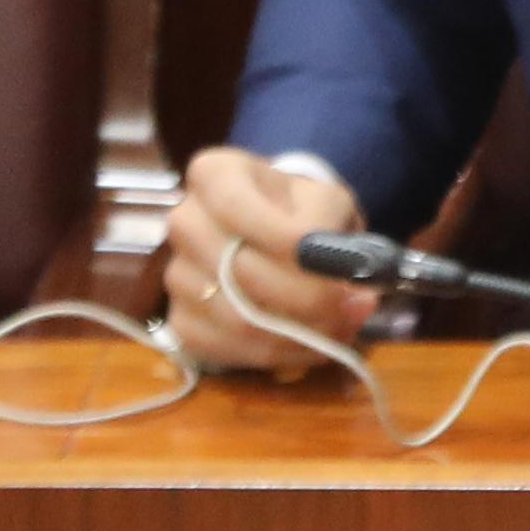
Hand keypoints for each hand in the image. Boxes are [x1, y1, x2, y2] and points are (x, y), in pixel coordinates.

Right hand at [161, 147, 371, 375]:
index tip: (336, 268)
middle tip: (354, 309)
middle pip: (237, 272)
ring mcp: (176, 273)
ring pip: (234, 318)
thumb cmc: (303, 210)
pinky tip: (309, 347)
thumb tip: (349, 289)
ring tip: (342, 328)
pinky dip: (273, 356)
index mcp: (215, 174)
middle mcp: (184, 221)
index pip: (237, 208)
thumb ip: (336, 239)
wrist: (280, 232)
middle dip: (305, 300)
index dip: (287, 243)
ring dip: (297, 334)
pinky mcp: (179, 320)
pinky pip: (222, 349)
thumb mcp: (329, 204)